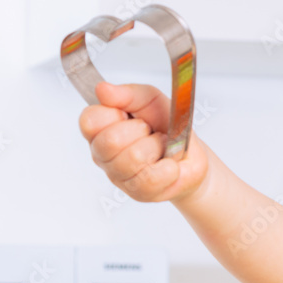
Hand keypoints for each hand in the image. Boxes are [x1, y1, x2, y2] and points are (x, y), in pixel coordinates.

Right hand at [78, 81, 210, 203]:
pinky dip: (167, 168)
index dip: (113, 114)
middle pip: (110, 141)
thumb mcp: (151, 100)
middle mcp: (102, 155)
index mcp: (99, 129)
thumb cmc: (168, 128)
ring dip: (155, 147)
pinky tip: (169, 165)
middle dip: (139, 131)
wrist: (193, 157)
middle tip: (149, 132)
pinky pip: (149, 178)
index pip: (89, 120)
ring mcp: (119, 177)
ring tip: (161, 147)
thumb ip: (127, 94)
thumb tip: (102, 89)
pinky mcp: (138, 193)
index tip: (130, 115)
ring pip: (132, 158)